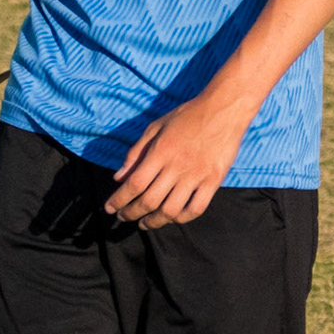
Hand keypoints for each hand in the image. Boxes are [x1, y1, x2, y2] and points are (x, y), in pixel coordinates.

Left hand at [104, 92, 252, 228]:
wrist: (224, 109)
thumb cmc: (187, 116)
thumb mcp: (155, 127)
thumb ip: (136, 153)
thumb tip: (118, 178)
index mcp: (161, 151)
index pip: (134, 183)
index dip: (119, 200)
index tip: (109, 208)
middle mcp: (177, 166)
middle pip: (149, 200)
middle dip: (131, 213)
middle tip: (123, 217)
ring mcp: (197, 175)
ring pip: (171, 210)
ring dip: (154, 222)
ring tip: (144, 223)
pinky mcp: (214, 181)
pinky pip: (196, 208)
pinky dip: (182, 218)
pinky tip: (172, 218)